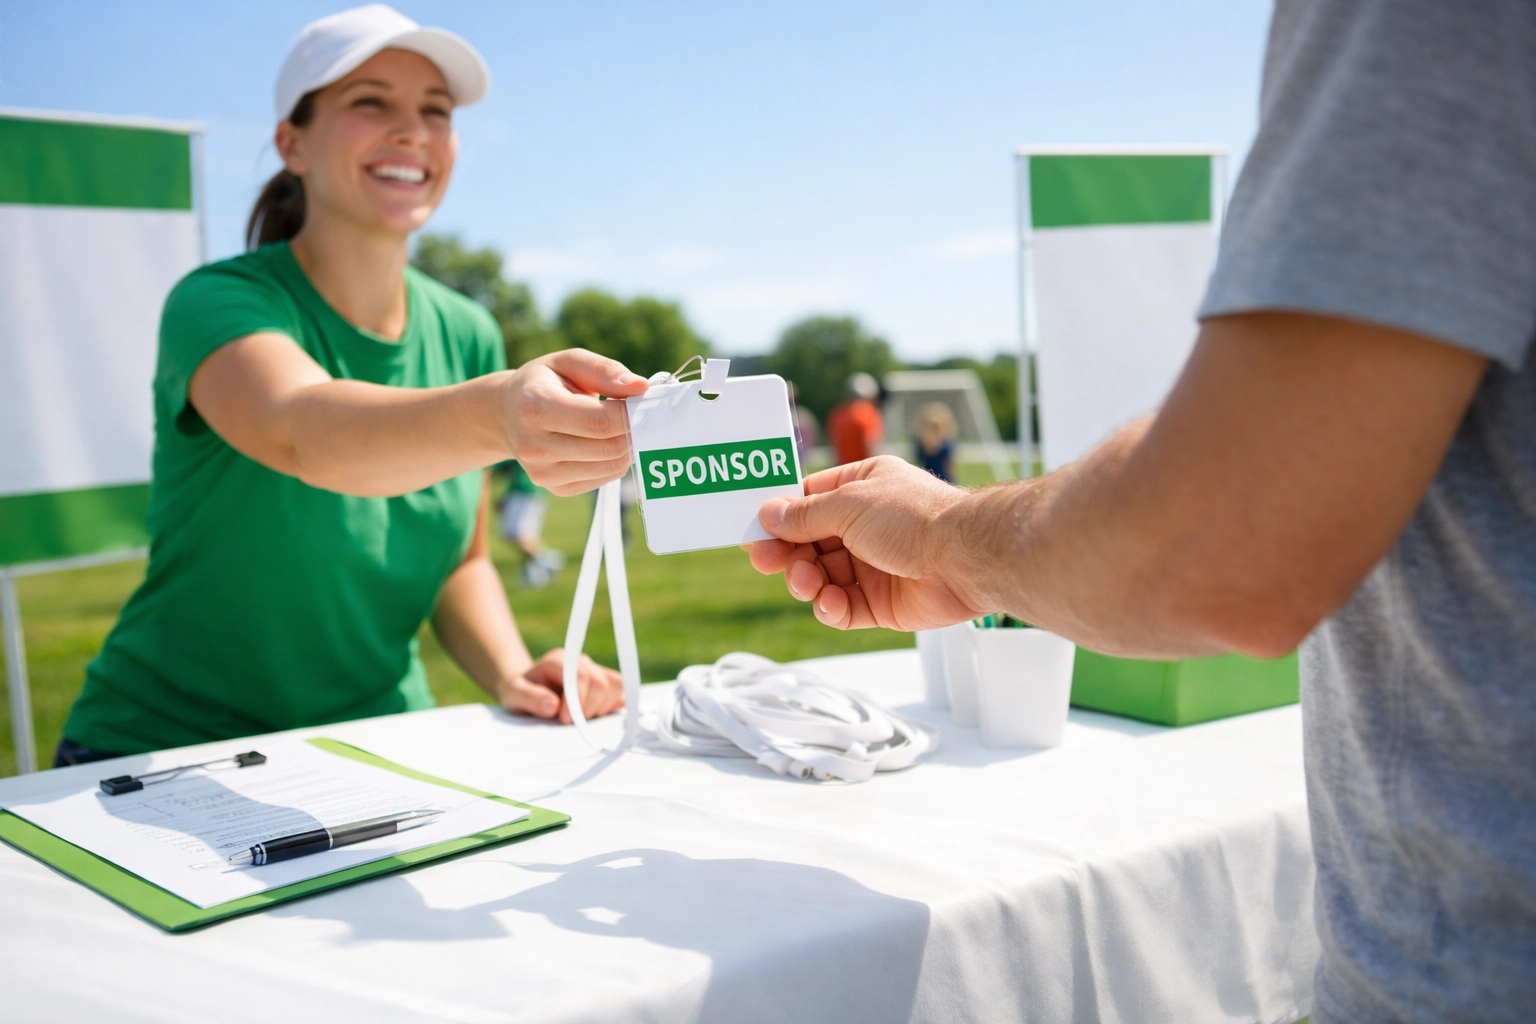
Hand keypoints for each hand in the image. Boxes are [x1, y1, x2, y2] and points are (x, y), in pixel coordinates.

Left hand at [495, 648, 625, 723]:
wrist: (525, 689)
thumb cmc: (518, 692)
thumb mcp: (514, 695)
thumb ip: (529, 698)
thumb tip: (553, 705)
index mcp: (559, 660)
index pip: (582, 675)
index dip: (578, 700)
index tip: (564, 720)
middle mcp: (580, 661)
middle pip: (601, 682)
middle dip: (588, 708)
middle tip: (570, 722)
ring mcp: (594, 670)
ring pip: (615, 684)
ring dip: (603, 707)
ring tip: (582, 718)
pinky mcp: (603, 682)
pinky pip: (620, 689)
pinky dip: (613, 704)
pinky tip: (596, 713)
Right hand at [502, 350, 648, 495]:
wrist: (505, 414)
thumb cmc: (542, 382)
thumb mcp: (568, 362)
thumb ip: (605, 371)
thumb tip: (641, 387)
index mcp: (535, 408)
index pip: (599, 421)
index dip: (630, 413)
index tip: (640, 399)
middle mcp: (535, 447)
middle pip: (609, 447)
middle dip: (632, 429)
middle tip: (635, 412)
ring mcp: (544, 474)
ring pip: (612, 466)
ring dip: (627, 445)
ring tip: (618, 425)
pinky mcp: (557, 488)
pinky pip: (605, 478)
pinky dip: (614, 459)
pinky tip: (602, 441)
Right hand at [750, 456, 985, 630]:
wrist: (965, 557)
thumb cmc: (914, 517)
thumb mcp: (848, 505)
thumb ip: (804, 515)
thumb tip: (768, 513)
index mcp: (861, 488)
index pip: (809, 501)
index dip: (780, 516)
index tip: (754, 530)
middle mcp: (866, 526)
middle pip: (809, 543)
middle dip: (786, 554)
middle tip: (766, 562)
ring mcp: (874, 566)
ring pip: (821, 578)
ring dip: (806, 582)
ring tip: (807, 583)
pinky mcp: (882, 604)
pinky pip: (843, 609)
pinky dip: (831, 608)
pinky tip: (831, 603)